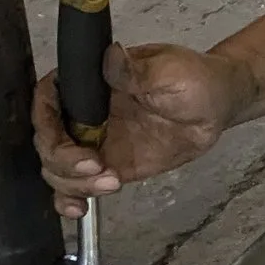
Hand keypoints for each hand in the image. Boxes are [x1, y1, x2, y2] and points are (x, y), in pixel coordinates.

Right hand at [34, 39, 237, 220]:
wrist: (217, 107)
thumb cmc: (194, 78)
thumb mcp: (168, 70)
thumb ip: (135, 71)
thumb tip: (110, 56)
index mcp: (93, 81)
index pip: (49, 98)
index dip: (46, 122)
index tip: (64, 139)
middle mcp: (86, 112)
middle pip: (48, 140)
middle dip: (62, 160)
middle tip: (96, 166)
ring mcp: (96, 141)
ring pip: (58, 168)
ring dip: (72, 183)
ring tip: (111, 181)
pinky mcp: (110, 166)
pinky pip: (79, 186)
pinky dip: (70, 199)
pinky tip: (80, 208)